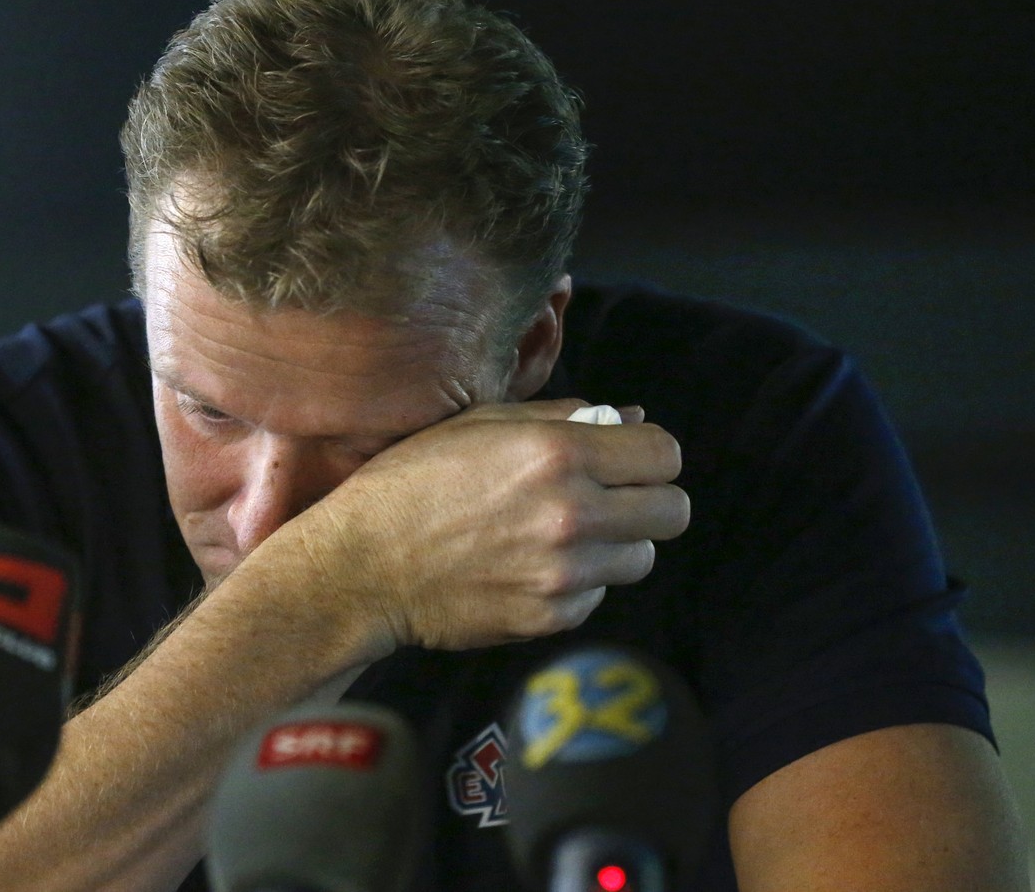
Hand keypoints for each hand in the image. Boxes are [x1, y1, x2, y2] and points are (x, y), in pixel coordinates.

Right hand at [285, 398, 689, 655]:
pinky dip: (578, 584)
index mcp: (557, 454)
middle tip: (611, 498)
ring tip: (563, 534)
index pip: (665, 454)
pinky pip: (598, 596)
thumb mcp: (478, 424)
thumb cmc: (411, 483)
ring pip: (641, 558)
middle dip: (648, 500)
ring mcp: (563, 574)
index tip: (625, 459)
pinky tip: (530, 567)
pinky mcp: (549, 618)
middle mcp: (571, 514)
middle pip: (673, 512)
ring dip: (616, 544)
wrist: (360, 567)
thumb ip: (562, 417)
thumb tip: (631, 416)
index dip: (649, 453)